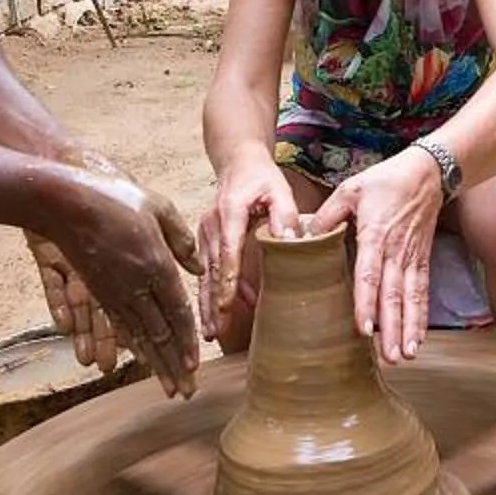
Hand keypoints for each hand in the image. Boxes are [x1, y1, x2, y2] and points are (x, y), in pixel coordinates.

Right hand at [30, 161, 203, 394]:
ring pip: (139, 336)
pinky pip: (118, 326)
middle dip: (174, 365)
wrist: (64, 203)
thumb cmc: (114, 198)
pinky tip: (140, 361)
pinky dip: (132, 346)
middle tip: (186, 392)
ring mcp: (114, 291)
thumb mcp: (158, 207)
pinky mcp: (98, 290)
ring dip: (155, 364)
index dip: (187, 341)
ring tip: (168, 387)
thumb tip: (199, 267)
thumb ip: (181, 239)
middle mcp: (136, 286)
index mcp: (156, 266)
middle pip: (160, 334)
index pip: (177, 313)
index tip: (195, 366)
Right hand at [199, 158, 301, 337]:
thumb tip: (290, 242)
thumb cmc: (260, 178)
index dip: (227, 280)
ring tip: (211, 331)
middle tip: (216, 331)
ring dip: (207, 303)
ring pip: (205, 274)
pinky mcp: (204, 240)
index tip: (227, 304)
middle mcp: (211, 224)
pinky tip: (218, 314)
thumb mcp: (279, 189)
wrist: (238, 163)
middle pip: (211, 269)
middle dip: (213, 302)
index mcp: (229, 212)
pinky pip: (207, 270)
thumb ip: (284, 215)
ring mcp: (204, 233)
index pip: (228, 251)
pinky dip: (211, 292)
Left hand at [309, 147, 445, 363]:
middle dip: (390, 328)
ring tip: (404, 355)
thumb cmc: (385, 181)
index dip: (366, 302)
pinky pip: (422, 292)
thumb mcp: (350, 190)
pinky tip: (417, 339)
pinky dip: (421, 317)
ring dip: (407, 329)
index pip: (368, 274)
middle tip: (387, 357)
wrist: (427, 173)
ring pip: (410, 298)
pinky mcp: (422, 260)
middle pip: (393, 294)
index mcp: (374, 234)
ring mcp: (411, 257)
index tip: (363, 328)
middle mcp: (395, 251)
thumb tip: (304, 240)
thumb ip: (327, 216)